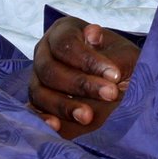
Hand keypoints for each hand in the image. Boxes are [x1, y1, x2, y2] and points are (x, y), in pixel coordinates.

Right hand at [31, 19, 139, 136]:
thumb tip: (93, 34)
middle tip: (110, 94)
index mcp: (64, 31)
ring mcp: (37, 77)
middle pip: (50, 69)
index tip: (115, 75)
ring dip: (64, 105)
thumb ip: (108, 50)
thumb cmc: (122, 65)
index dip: (88, 60)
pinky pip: (33, 111)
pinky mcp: (36, 102)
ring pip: (40, 92)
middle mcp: (44, 52)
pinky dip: (42, 119)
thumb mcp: (124, 56)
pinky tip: (56, 126)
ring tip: (88, 116)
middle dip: (80, 84)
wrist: (122, 87)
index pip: (66, 43)